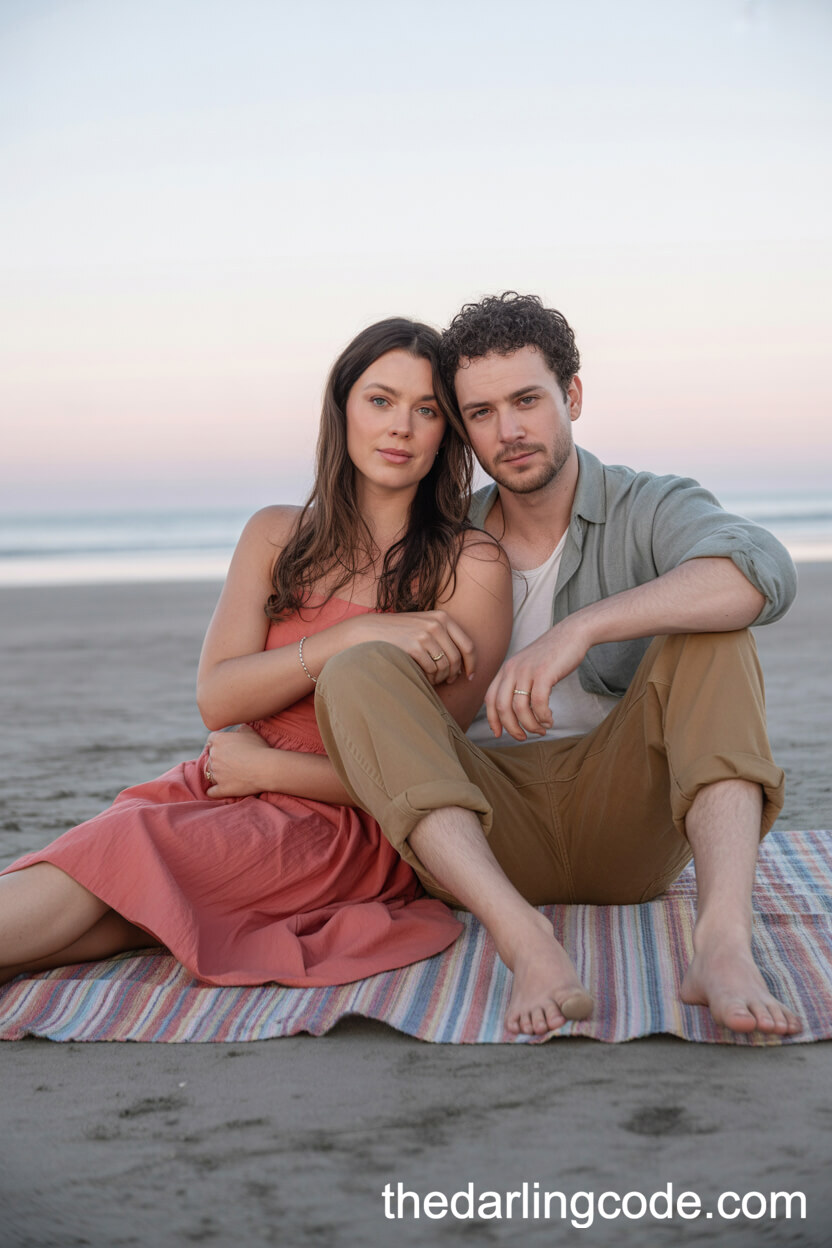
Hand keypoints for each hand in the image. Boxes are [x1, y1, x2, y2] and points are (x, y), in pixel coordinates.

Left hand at [203, 724, 274, 797]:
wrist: (266, 768)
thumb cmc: (259, 748)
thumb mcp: (250, 731)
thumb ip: (239, 730)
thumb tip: (238, 731)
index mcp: (219, 740)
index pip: (211, 739)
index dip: (217, 742)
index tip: (224, 746)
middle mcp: (214, 756)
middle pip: (210, 756)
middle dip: (218, 757)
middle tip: (230, 760)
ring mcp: (216, 773)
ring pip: (210, 773)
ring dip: (217, 773)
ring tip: (229, 774)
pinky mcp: (221, 788)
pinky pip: (211, 791)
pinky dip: (212, 791)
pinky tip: (214, 791)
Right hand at [347, 610, 475, 685]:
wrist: (371, 631)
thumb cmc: (400, 632)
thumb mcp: (424, 625)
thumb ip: (444, 637)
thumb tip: (464, 663)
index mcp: (443, 617)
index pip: (468, 645)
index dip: (472, 663)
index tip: (470, 676)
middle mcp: (437, 624)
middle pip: (457, 659)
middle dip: (454, 674)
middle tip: (448, 681)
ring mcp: (425, 635)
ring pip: (444, 666)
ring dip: (440, 677)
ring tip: (433, 679)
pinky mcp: (414, 647)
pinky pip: (430, 670)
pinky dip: (429, 678)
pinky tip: (422, 677)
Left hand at [485, 616, 591, 740]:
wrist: (571, 633)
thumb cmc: (552, 654)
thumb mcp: (527, 666)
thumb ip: (518, 682)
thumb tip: (514, 710)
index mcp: (506, 669)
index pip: (490, 698)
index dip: (492, 719)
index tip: (498, 734)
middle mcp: (512, 670)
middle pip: (502, 707)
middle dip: (511, 728)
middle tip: (523, 737)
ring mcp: (527, 671)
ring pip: (520, 708)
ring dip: (530, 725)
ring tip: (541, 730)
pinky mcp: (544, 673)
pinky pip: (539, 703)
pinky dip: (543, 716)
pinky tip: (549, 720)